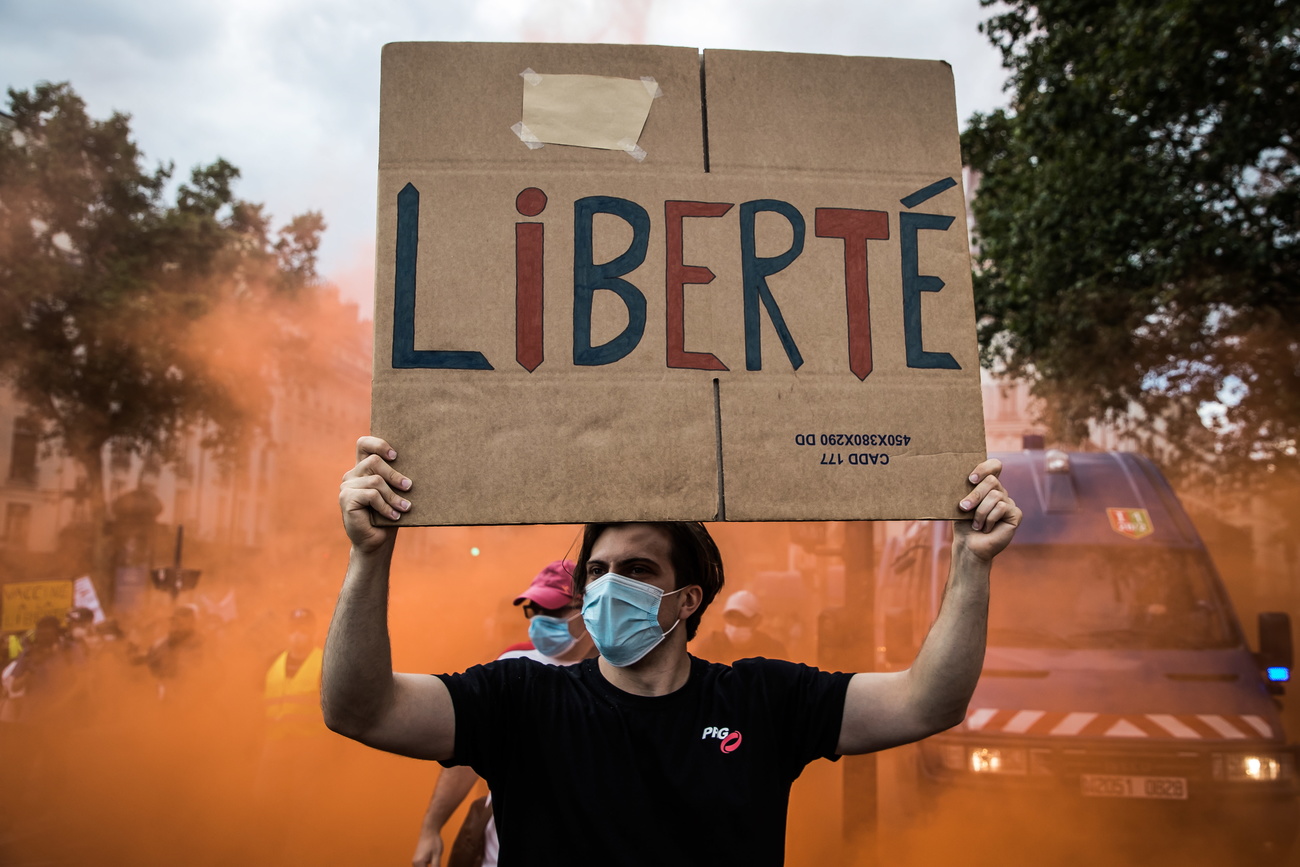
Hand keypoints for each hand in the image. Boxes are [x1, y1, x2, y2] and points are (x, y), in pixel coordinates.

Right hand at [339, 436, 411, 553]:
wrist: (376, 542)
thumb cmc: (389, 515)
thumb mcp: (394, 492)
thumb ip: (395, 476)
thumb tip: (416, 462)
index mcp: (362, 469)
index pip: (364, 444)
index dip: (378, 443)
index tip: (395, 455)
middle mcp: (352, 475)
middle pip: (374, 461)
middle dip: (395, 475)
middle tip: (409, 487)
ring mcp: (347, 486)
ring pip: (375, 480)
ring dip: (393, 496)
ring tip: (404, 508)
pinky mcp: (346, 498)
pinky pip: (371, 495)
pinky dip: (385, 506)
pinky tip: (394, 516)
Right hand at [411, 827, 442, 866]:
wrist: (429, 831)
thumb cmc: (433, 841)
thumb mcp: (437, 855)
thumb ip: (436, 866)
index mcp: (419, 863)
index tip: (437, 865)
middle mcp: (415, 864)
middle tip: (436, 862)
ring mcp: (415, 862)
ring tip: (435, 860)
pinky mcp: (418, 860)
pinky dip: (428, 866)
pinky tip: (434, 861)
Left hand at [954, 458, 1020, 561]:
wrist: (968, 545)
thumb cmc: (963, 524)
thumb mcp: (960, 503)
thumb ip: (965, 489)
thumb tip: (958, 475)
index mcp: (987, 486)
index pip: (994, 466)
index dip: (985, 468)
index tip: (970, 479)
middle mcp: (1000, 492)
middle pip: (992, 481)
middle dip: (975, 495)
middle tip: (964, 507)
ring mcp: (1009, 503)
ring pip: (995, 495)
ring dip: (980, 512)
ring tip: (976, 524)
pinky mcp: (1016, 514)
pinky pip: (1002, 508)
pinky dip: (989, 519)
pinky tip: (986, 529)